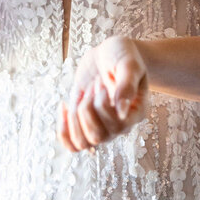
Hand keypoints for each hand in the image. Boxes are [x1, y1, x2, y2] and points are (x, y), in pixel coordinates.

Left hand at [57, 36, 148, 151]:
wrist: (108, 55)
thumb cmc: (123, 56)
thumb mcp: (129, 64)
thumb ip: (127, 85)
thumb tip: (122, 112)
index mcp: (136, 113)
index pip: (118, 126)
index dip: (102, 105)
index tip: (101, 82)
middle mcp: (120, 126)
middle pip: (97, 137)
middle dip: (87, 109)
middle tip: (92, 86)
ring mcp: (102, 127)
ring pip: (82, 143)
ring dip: (74, 118)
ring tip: (81, 96)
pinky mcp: (84, 124)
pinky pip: (71, 144)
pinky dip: (63, 129)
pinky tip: (64, 105)